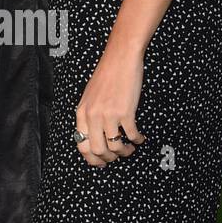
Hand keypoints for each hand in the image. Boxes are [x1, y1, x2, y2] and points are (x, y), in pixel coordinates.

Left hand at [74, 48, 145, 166]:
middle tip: (118, 157)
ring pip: (115, 147)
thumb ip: (89, 116)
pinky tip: (140, 138)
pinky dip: (138, 140)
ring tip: (130, 148)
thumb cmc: (106, 77)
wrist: (119, 59)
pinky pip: (131, 135)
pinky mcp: (125, 112)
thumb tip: (94, 138)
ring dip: (125, 152)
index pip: (81, 145)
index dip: (92, 159)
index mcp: (81, 113)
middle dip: (109, 159)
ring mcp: (108, 114)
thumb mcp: (90, 98)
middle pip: (97, 150)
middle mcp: (92, 115)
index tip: (102, 162)